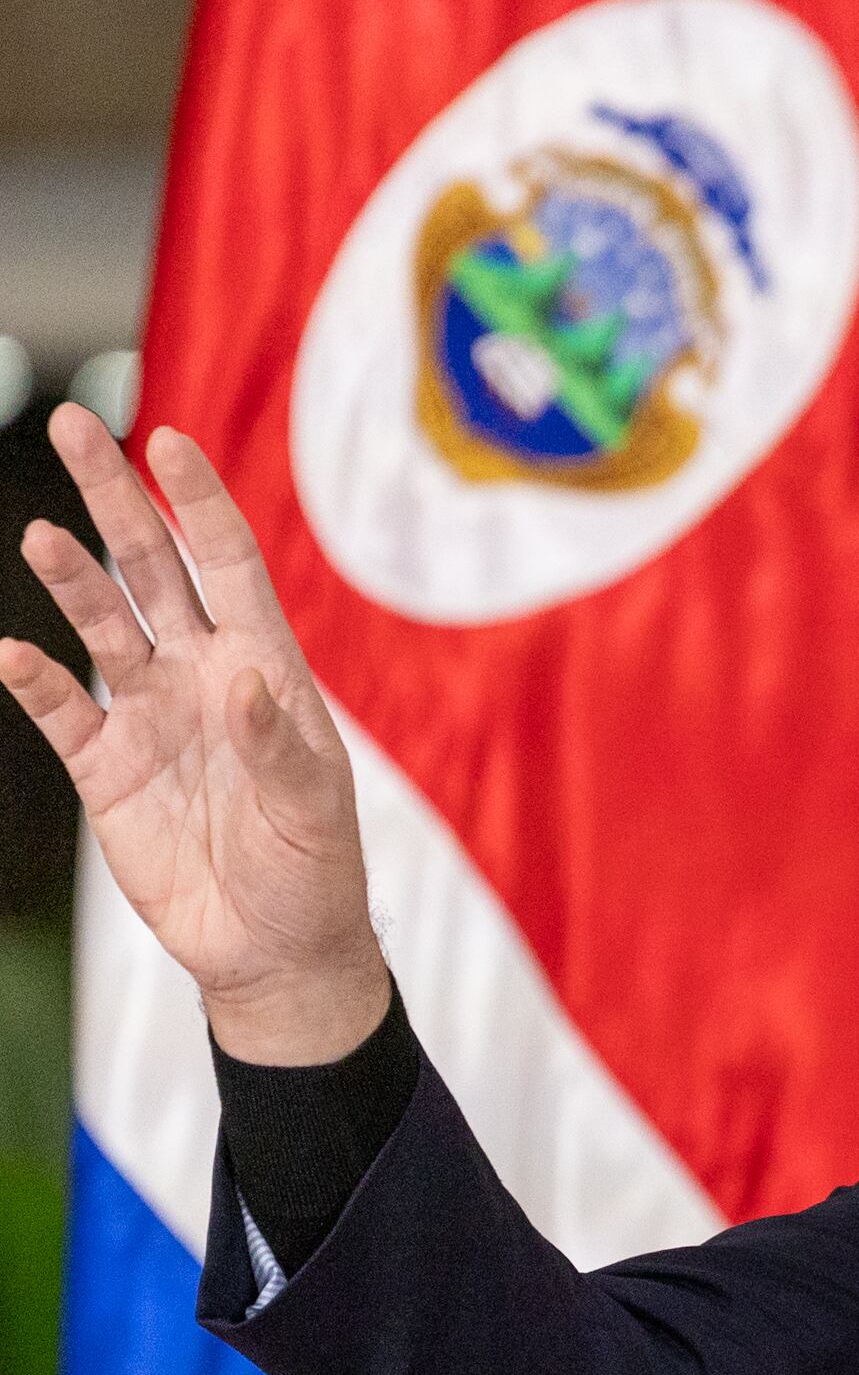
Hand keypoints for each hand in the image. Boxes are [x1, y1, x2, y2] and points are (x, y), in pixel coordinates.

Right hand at [0, 405, 388, 1064]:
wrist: (273, 947)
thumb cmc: (313, 868)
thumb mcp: (312, 807)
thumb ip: (276, 743)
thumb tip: (241, 680)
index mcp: (265, 668)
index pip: (228, 565)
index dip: (199, 504)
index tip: (169, 441)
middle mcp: (200, 675)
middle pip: (151, 569)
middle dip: (115, 500)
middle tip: (74, 428)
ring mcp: (148, 715)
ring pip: (100, 624)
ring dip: (71, 579)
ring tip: (40, 535)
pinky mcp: (103, 767)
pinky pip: (58, 709)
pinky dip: (32, 681)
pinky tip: (11, 653)